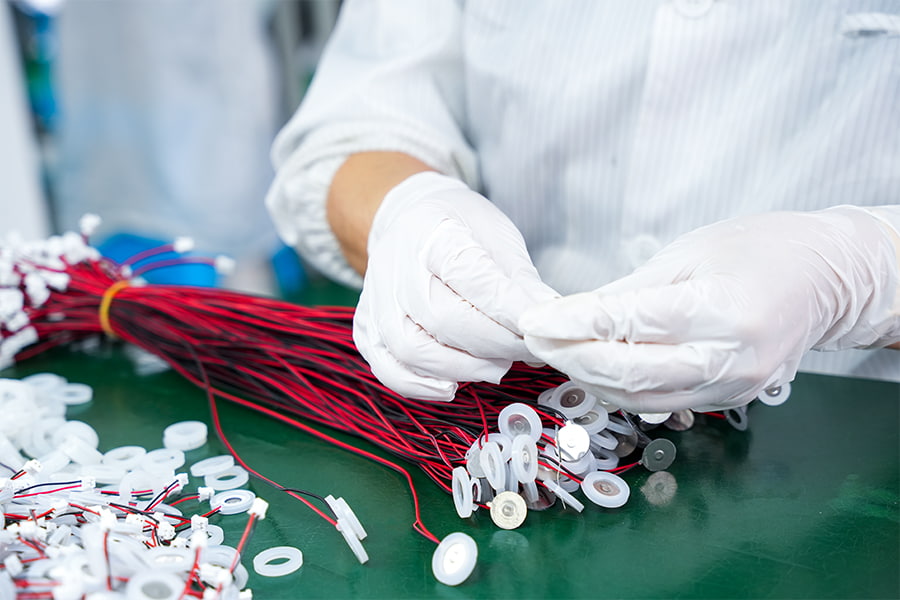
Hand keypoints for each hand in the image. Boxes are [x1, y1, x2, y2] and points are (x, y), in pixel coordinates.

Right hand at [354, 171, 556, 400]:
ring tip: (497, 365)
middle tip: (526, 348)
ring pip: (413, 349)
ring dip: (464, 367)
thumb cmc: (457, 228)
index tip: (538, 326)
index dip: (509, 309)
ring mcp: (377, 301)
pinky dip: (420, 385)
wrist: (406, 220)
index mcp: (431, 233)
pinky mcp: (367, 328)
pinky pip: (388, 368)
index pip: (471, 278)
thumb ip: (520, 281)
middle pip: (443, 318)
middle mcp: (395, 268)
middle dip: (495, 342)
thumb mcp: (496, 236)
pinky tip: (452, 385)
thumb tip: (547, 319)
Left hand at [519, 206, 899, 412]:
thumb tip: (571, 314)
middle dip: (571, 357)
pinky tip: (595, 368)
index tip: (534, 320)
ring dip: (589, 378)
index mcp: (722, 308)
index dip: (572, 324)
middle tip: (535, 338)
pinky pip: (662, 403)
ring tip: (557, 352)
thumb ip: (629, 290)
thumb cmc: (758, 249)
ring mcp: (733, 387)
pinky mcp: (730, 401)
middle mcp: (730, 358)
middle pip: (630, 372)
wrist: (823, 279)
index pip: (629, 323)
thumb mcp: (688, 253)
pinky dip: (621, 388)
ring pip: (640, 397)